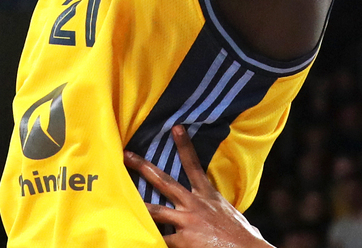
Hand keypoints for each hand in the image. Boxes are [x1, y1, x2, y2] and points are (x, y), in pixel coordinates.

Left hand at [124, 126, 272, 247]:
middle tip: (125, 154)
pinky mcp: (183, 242)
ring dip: (137, 206)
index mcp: (207, 196)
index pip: (194, 164)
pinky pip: (161, 240)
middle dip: (143, 167)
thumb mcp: (231, 213)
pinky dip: (150, 238)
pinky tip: (137, 237)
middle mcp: (194, 205)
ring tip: (117, 200)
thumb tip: (219, 210)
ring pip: (154, 211)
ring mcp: (187, 222)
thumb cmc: (243, 237)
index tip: (176, 126)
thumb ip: (217, 208)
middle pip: (164, 181)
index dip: (184, 145)